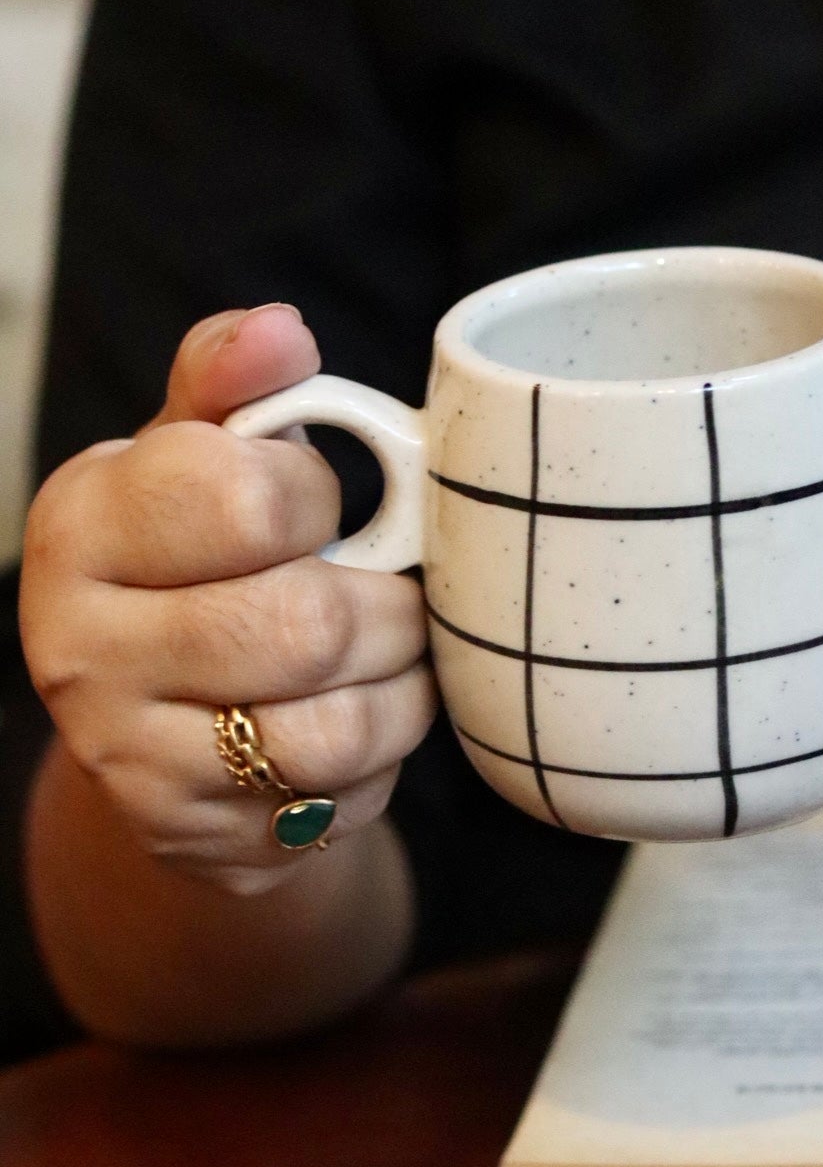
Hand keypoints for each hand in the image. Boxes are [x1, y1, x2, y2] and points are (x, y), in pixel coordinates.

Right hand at [20, 305, 435, 893]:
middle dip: (387, 607)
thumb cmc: (198, 554)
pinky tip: (359, 725)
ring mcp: (126, 756)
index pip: (244, 497)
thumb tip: (279, 332)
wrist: (160, 716)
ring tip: (392, 658)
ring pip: (331, 730)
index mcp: (81, 523)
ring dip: (399, 689)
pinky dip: (380, 764)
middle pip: (302, 628)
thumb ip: (233, 381)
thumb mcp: (202, 453)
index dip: (318, 495)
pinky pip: (335, 804)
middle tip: (393, 594)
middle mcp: (78, 647)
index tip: (319, 504)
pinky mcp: (186, 834)